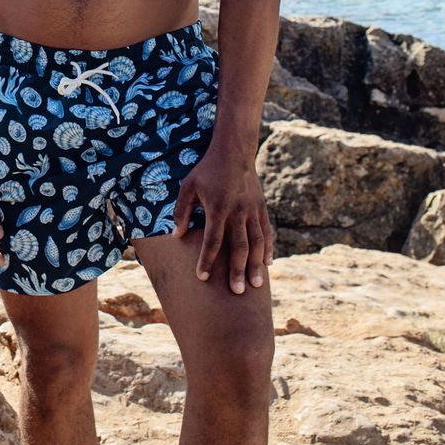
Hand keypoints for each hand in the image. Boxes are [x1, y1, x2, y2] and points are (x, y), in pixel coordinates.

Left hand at [172, 144, 272, 294]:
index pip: (212, 240)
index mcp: (218, 208)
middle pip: (238, 246)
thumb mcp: (188, 186)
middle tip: (237, 292)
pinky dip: (268, 249)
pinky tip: (267, 264)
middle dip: (238, 270)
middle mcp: (237, 211)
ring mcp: (252, 210)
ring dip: (256, 265)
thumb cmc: (206, 170)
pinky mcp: (261, 208)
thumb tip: (176, 235)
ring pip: (256, 242)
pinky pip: (266, 232)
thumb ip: (181, 211)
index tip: (202, 277)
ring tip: (255, 285)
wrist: (234, 152)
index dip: (207, 260)